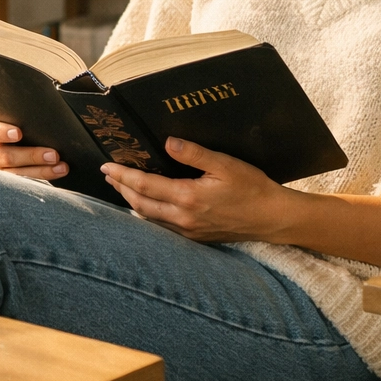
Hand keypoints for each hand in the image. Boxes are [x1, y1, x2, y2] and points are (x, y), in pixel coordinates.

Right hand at [0, 120, 68, 180]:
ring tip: (62, 167)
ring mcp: (1, 171)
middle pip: (6, 156)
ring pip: (17, 175)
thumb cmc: (28, 127)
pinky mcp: (12, 184)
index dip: (2, 132)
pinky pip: (26, 185)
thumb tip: (48, 101)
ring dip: (42, 171)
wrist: (30, 142)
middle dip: (31, 156)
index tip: (19, 133)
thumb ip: (29, 114)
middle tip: (54, 154)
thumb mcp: (25, 119)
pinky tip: (59, 173)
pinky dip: (44, 179)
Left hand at [101, 137, 294, 241]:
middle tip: (108, 175)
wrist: (272, 219)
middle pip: (140, 204)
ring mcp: (188, 231)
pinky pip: (162, 227)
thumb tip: (167, 143)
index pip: (145, 185)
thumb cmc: (252, 188)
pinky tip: (147, 206)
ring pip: (149, 218)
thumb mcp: (225, 164)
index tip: (107, 166)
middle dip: (121, 188)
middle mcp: (183, 218)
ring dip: (132, 202)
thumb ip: (194, 154)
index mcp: (188, 198)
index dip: (123, 175)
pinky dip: (148, 214)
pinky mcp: (196, 238)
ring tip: (122, 187)